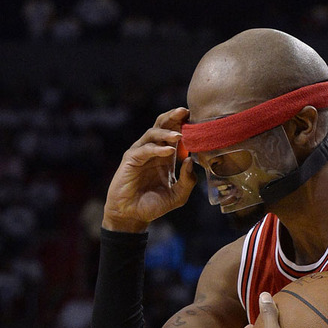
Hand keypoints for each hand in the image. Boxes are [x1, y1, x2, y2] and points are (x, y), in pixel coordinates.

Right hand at [102, 107, 196, 232]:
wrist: (133, 216)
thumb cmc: (155, 204)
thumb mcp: (178, 195)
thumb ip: (188, 180)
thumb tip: (191, 161)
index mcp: (166, 156)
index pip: (174, 133)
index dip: (184, 124)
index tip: (197, 118)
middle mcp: (154, 151)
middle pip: (162, 126)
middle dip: (173, 117)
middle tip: (185, 111)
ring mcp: (141, 154)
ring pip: (152, 134)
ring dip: (166, 133)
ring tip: (180, 135)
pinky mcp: (130, 160)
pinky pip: (144, 150)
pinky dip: (157, 149)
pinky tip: (169, 151)